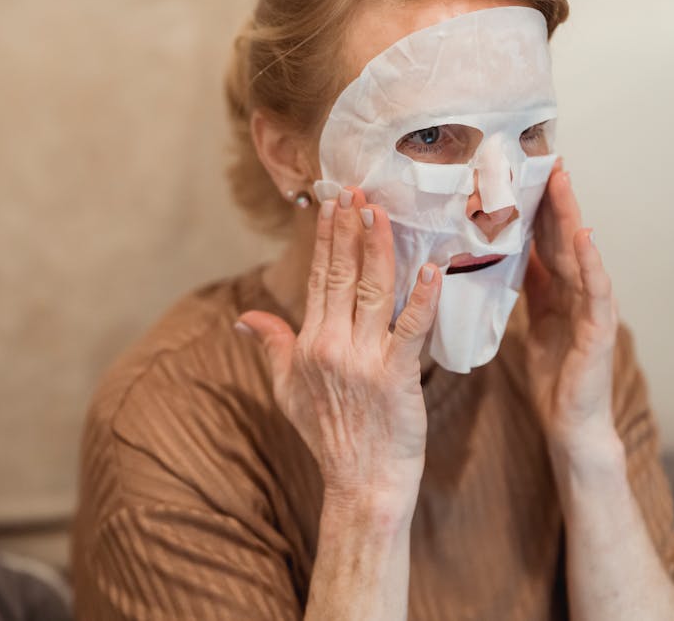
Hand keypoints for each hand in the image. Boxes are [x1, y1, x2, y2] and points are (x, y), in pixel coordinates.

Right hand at [236, 188, 441, 513]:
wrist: (361, 482)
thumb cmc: (327, 437)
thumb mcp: (286, 390)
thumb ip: (270, 346)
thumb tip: (243, 318)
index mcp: (309, 345)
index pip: (317, 280)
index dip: (326, 240)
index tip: (332, 205)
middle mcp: (332, 345)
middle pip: (341, 276)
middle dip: (349, 230)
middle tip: (356, 191)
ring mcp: (364, 360)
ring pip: (372, 291)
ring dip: (377, 248)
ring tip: (380, 212)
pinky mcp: (396, 376)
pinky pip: (410, 329)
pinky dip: (421, 298)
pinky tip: (430, 268)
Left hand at [525, 160, 619, 453]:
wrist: (570, 422)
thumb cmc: (554, 372)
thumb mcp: (533, 319)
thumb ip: (529, 285)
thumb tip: (508, 251)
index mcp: (559, 288)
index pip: (545, 238)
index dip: (536, 205)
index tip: (522, 171)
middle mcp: (578, 291)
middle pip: (563, 237)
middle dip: (554, 198)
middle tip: (543, 157)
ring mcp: (592, 308)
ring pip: (580, 254)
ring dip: (571, 217)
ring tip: (562, 182)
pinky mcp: (598, 330)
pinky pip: (595, 291)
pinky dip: (591, 263)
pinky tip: (584, 239)